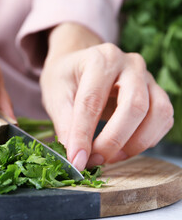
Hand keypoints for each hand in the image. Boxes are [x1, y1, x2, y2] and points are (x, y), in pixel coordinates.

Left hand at [41, 23, 173, 170]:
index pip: (92, 101)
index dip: (83, 134)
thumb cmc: (66, 78)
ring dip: (135, 144)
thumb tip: (75, 157)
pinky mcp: (157, 93)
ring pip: (157, 114)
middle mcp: (130, 64)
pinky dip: (147, 140)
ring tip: (109, 157)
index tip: (76, 160)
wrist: (80, 63)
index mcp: (100, 59)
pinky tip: (123, 148)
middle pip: (134, 106)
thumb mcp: (56, 96)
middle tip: (94, 160)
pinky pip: (163, 120)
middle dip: (113, 141)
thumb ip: (65, 124)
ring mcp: (148, 78)